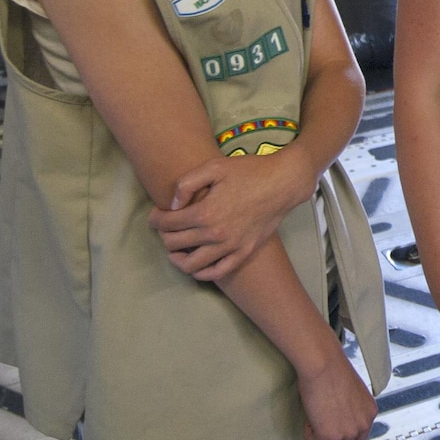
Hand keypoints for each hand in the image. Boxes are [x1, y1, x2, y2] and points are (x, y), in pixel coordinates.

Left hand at [149, 150, 311, 282]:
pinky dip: (201, 273)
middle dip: (164, 235)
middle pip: (174, 244)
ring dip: (177, 257)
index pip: (166, 223)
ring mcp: (230, 246)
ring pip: (191, 265)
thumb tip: (172, 205)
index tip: (156, 215)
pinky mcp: (244, 252)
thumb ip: (186, 184)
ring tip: (176, 248)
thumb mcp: (214, 167)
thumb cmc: (249, 171)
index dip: (155, 219)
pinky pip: (216, 272)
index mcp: (205, 212)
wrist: (283, 183)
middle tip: (166, 227)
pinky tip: (196, 264)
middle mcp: (215, 234)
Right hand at [297, 347, 377, 439]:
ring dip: (318, 432)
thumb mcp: (351, 392)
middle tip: (321, 413)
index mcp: (370, 412)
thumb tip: (338, 417)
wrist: (324, 364)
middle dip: (329, 433)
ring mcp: (347, 434)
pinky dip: (307, 432)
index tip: (332, 420)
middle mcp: (364, 425)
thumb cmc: (333, 370)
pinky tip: (312, 412)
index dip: (342, 429)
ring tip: (317, 409)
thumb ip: (351, 408)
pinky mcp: (329, 437)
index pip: (358, 435)